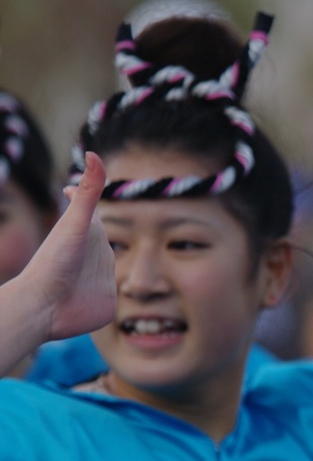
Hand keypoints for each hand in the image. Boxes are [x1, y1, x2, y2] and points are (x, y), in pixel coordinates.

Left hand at [26, 152, 115, 340]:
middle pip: (100, 240)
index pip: (85, 212)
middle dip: (98, 233)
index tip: (71, 188)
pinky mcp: (106, 302)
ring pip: (109, 271)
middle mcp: (94, 256)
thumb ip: (88, 192)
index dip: (80, 198)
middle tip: (93, 224)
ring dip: (108, 268)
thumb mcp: (76, 224)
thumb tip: (93, 154)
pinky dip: (118, 297)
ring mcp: (100, 280)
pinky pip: (117, 297)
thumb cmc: (56, 262)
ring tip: (102, 264)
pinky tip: (108, 297)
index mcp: (89, 236)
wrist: (47, 306)